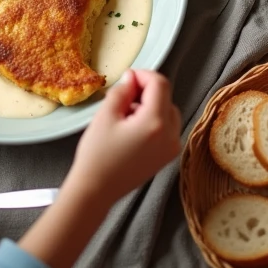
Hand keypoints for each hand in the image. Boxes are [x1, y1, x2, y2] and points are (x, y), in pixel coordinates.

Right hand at [68, 69, 181, 200]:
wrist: (96, 191)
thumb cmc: (97, 155)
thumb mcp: (105, 116)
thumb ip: (122, 91)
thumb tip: (132, 77)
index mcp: (156, 123)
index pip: (160, 84)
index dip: (143, 75)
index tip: (127, 78)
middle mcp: (171, 134)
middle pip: (166, 97)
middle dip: (146, 91)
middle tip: (123, 98)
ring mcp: (172, 147)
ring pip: (168, 111)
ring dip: (151, 106)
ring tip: (126, 115)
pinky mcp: (168, 156)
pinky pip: (168, 128)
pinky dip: (154, 121)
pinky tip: (132, 128)